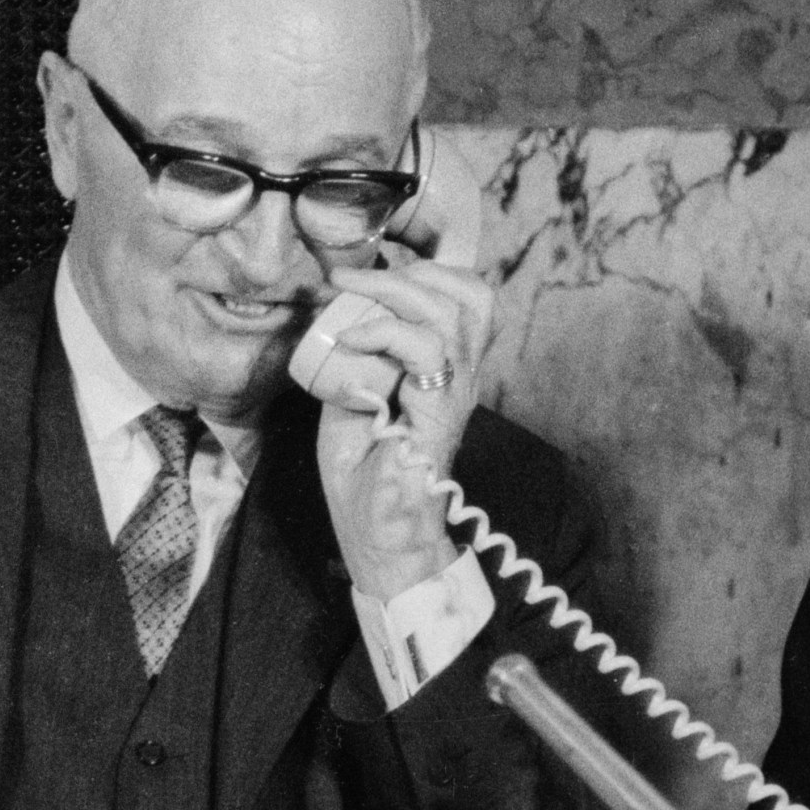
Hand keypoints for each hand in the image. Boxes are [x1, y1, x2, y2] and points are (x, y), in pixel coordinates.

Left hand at [309, 255, 492, 599]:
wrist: (380, 540)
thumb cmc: (364, 480)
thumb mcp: (349, 402)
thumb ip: (355, 362)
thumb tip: (338, 320)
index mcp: (444, 370)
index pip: (466, 300)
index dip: (429, 270)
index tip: (365, 272)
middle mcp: (460, 377)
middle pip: (471, 294)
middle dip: (415, 269)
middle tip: (356, 278)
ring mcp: (455, 394)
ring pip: (453, 311)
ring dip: (396, 289)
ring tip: (350, 292)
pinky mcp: (440, 414)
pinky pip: (427, 350)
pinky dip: (385, 331)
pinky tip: (352, 340)